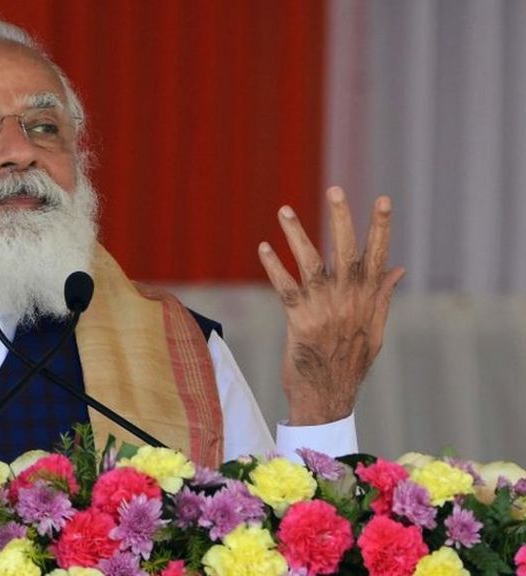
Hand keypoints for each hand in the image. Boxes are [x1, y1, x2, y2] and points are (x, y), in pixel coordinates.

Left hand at [258, 187, 404, 424]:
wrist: (327, 396)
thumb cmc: (349, 362)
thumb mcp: (375, 329)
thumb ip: (383, 295)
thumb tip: (399, 267)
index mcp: (367, 298)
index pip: (378, 255)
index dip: (380, 227)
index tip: (383, 199)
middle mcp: (348, 299)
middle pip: (345, 251)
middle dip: (340, 218)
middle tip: (334, 188)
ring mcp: (324, 308)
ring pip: (310, 263)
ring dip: (297, 235)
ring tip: (284, 210)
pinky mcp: (299, 320)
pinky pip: (284, 287)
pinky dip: (274, 267)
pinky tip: (264, 248)